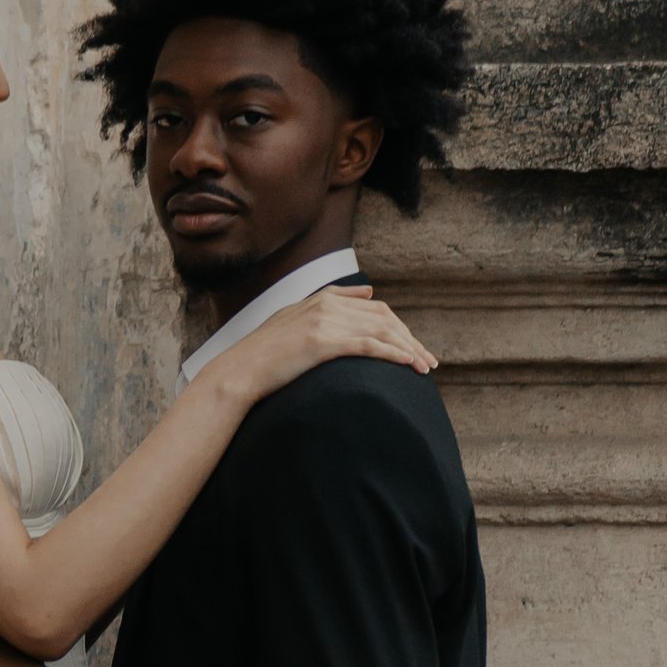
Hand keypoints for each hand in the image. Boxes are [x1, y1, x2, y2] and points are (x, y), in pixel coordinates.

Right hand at [211, 284, 436, 407]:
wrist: (238, 371)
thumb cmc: (262, 356)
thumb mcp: (293, 322)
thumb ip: (327, 307)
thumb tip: (369, 294)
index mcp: (320, 300)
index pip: (373, 307)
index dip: (397, 325)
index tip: (412, 344)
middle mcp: (326, 305)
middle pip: (383, 318)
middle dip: (410, 339)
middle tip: (428, 360)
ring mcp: (324, 321)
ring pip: (381, 330)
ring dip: (408, 349)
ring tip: (425, 368)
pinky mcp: (323, 342)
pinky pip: (369, 345)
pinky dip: (393, 353)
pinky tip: (408, 365)